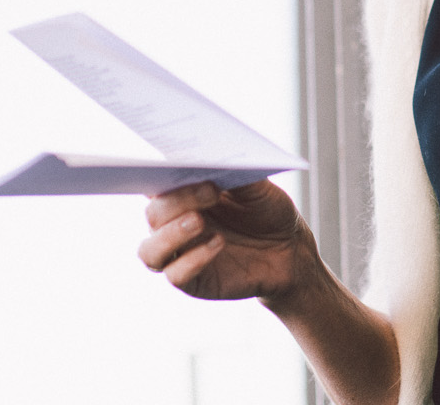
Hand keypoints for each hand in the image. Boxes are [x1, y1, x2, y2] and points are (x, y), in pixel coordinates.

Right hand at [137, 179, 314, 304]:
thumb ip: (234, 173)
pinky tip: (217, 244)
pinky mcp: (192, 281)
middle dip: (178, 200)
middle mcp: (173, 224)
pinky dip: (192, 260)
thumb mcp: (257, 187)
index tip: (176, 164)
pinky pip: (176, 275)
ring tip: (199, 222)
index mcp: (182, 194)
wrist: (289, 251)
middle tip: (211, 191)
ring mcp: (180, 254)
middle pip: (154, 214)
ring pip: (150, 250)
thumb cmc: (267, 212)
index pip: (154, 182)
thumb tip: (215, 157)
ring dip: (170, 235)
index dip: (156, 173)